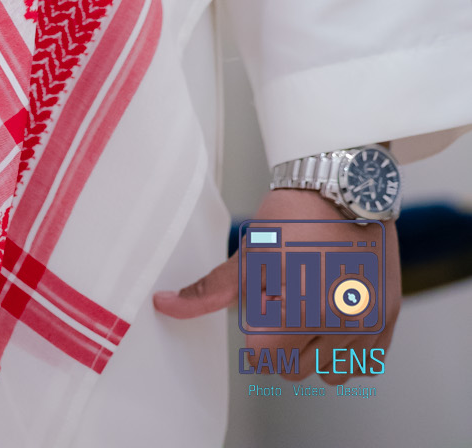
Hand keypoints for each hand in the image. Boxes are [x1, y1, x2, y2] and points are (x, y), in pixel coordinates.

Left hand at [152, 187, 400, 375]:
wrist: (343, 183)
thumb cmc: (296, 215)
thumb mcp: (250, 252)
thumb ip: (213, 289)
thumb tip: (167, 305)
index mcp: (303, 310)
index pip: (266, 359)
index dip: (257, 335)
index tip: (262, 307)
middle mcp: (342, 323)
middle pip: (298, 369)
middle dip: (284, 343)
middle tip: (285, 301)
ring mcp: (370, 323)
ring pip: (332, 372)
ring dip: (317, 351)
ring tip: (310, 307)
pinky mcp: (389, 317)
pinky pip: (364, 361)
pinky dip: (347, 349)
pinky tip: (334, 314)